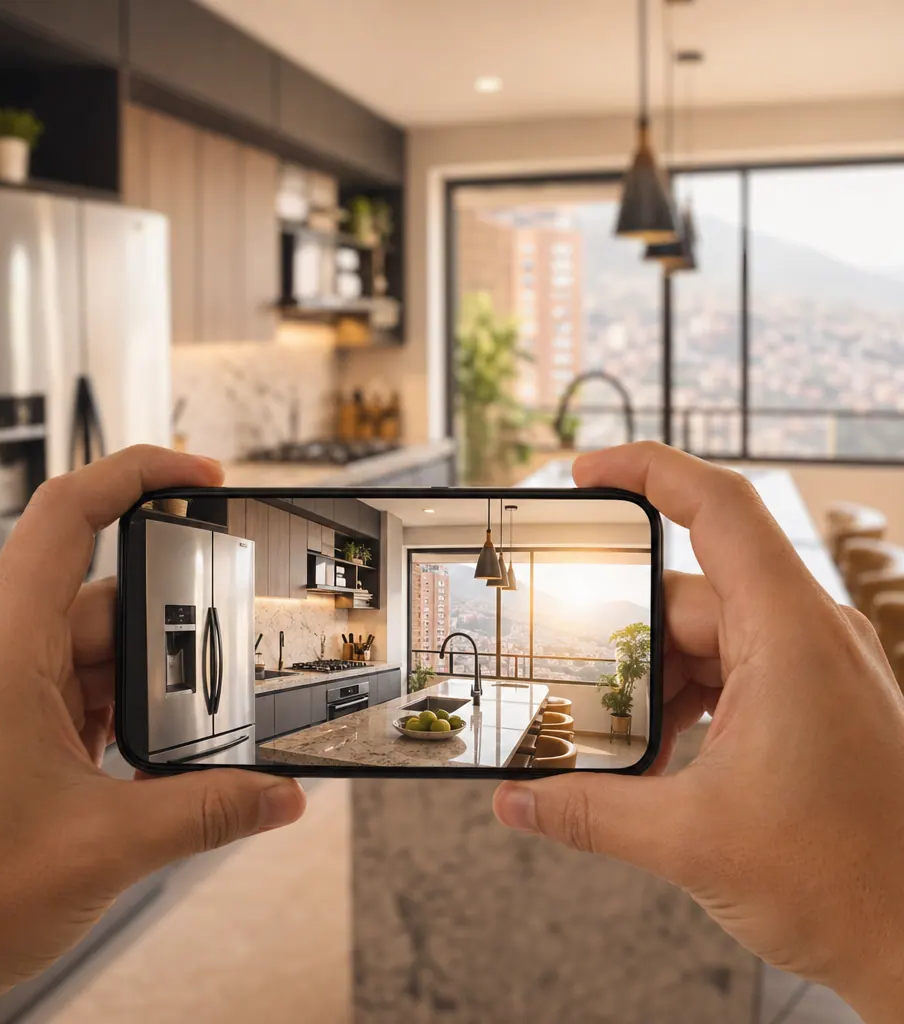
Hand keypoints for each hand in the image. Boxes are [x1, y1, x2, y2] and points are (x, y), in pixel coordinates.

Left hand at [0, 446, 305, 1023]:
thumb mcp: (107, 846)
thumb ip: (209, 812)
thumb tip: (277, 795)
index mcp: (4, 651)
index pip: (69, 514)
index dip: (141, 474)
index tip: (202, 477)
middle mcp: (0, 656)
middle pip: (110, 594)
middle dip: (175, 625)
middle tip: (221, 670)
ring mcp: (6, 690)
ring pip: (102, 649)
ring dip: (153, 683)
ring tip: (188, 733)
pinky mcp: (14, 724)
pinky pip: (88, 689)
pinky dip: (130, 711)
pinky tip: (154, 755)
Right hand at [493, 442, 903, 1023]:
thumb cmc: (848, 882)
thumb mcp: (692, 840)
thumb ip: (589, 812)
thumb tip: (516, 803)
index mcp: (787, 635)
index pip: (717, 507)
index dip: (646, 470)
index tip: (583, 472)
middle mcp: (804, 635)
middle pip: (685, 594)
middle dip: (621, 641)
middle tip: (569, 683)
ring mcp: (811, 668)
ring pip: (703, 639)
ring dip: (653, 685)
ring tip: (621, 744)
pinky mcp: (810, 701)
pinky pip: (727, 672)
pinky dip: (684, 704)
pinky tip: (659, 757)